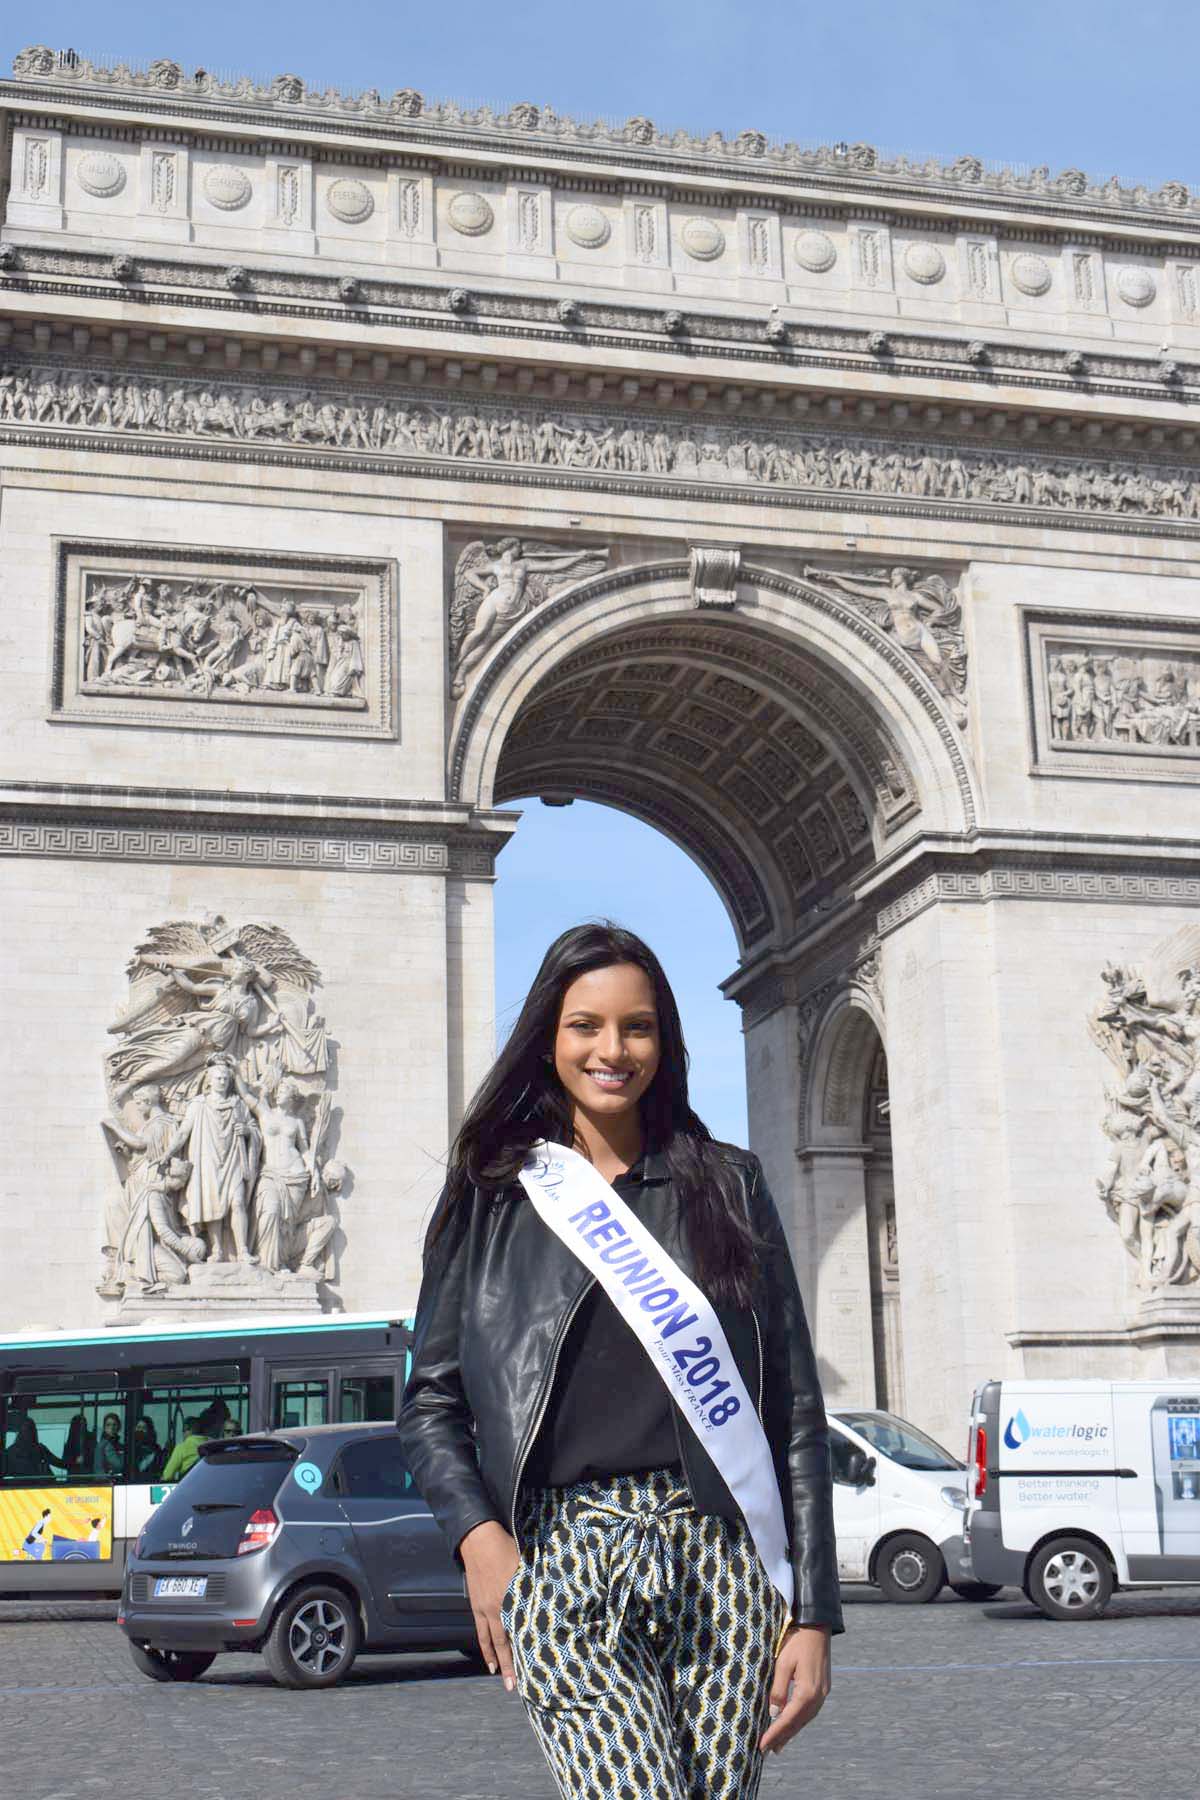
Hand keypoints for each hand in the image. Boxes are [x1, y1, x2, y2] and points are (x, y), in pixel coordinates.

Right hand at [459, 1520, 520, 1692]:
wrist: (479, 1540)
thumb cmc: (507, 1548)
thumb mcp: (526, 1565)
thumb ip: (537, 1585)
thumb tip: (552, 1598)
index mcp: (513, 1598)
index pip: (523, 1630)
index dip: (529, 1650)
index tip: (537, 1668)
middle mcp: (498, 1608)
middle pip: (506, 1643)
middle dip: (511, 1666)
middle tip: (516, 1687)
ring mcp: (485, 1609)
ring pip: (492, 1642)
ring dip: (498, 1662)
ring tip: (503, 1680)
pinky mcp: (477, 1606)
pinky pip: (481, 1633)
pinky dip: (485, 1648)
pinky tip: (489, 1660)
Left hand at [759, 1623, 830, 1754]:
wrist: (817, 1626)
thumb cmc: (797, 1641)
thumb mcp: (783, 1663)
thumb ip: (778, 1689)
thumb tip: (774, 1713)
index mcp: (808, 1692)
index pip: (787, 1719)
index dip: (774, 1734)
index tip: (762, 1746)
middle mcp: (818, 1697)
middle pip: (798, 1723)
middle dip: (782, 1737)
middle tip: (767, 1751)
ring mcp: (822, 1694)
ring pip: (805, 1719)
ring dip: (791, 1731)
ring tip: (778, 1744)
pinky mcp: (822, 1688)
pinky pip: (809, 1711)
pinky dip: (798, 1720)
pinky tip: (791, 1724)